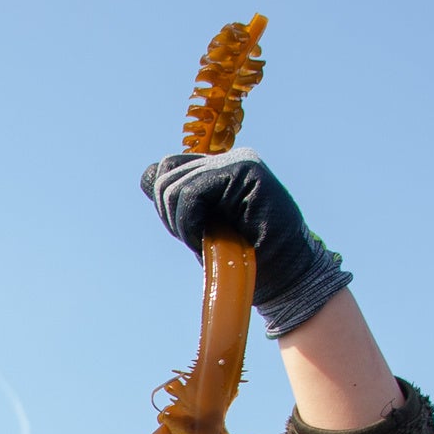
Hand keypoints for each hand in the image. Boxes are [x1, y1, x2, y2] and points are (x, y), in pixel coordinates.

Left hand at [139, 150, 352, 337]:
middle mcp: (229, 158)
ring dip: (183, 224)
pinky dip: (190, 223)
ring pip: (175, 186)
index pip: (169, 168)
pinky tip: (209, 237)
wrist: (285, 274)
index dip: (168, 204)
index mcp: (219, 169)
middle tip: (198, 239)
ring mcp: (239, 160)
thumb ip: (178, 202)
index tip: (188, 232)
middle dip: (171, 215)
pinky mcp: (246, 170)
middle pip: (167, 173)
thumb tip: (148, 176)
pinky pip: (193, 194)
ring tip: (209, 240)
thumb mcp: (201, 227)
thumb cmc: (244, 258)